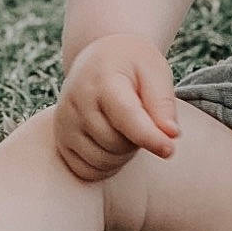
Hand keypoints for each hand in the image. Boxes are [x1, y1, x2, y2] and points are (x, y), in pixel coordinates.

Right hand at [55, 34, 179, 182]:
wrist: (98, 59)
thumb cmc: (133, 66)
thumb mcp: (155, 71)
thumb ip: (163, 104)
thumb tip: (171, 135)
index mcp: (103, 81)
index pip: (127, 117)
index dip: (149, 137)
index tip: (169, 150)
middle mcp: (77, 103)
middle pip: (117, 144)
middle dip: (138, 141)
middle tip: (143, 119)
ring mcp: (64, 123)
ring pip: (102, 161)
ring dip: (123, 155)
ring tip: (128, 129)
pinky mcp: (60, 140)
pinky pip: (86, 171)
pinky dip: (106, 167)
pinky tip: (114, 146)